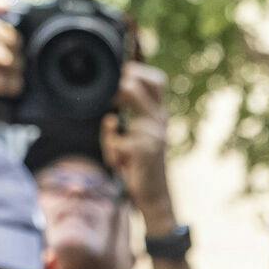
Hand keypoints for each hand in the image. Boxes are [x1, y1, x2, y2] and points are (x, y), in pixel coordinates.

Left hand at [102, 62, 174, 231]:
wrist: (155, 195)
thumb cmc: (141, 166)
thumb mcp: (136, 140)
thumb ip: (125, 124)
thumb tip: (109, 118)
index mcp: (159, 115)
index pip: (157, 81)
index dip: (139, 72)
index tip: (122, 78)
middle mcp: (158, 119)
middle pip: (135, 84)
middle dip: (119, 88)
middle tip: (111, 101)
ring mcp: (152, 132)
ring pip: (118, 112)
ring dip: (110, 132)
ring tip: (115, 143)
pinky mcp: (143, 147)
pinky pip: (114, 140)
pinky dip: (112, 152)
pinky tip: (120, 164)